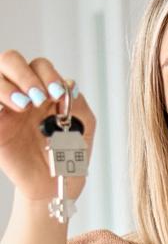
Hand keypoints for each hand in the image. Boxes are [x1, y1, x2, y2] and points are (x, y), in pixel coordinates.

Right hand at [0, 50, 94, 200]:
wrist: (57, 183)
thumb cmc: (71, 152)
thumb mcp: (84, 125)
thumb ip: (78, 103)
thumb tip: (69, 85)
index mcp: (45, 90)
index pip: (39, 66)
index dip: (48, 74)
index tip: (58, 95)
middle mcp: (22, 94)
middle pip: (10, 61)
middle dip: (25, 74)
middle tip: (40, 97)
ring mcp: (5, 109)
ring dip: (7, 86)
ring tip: (25, 106)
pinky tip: (12, 111)